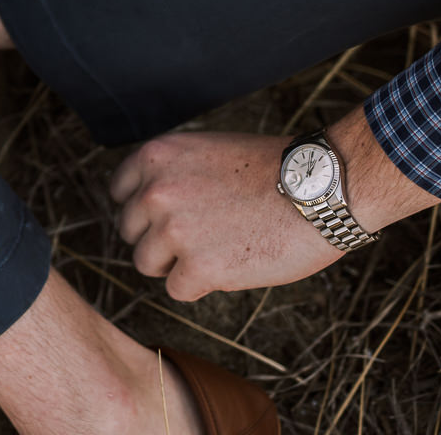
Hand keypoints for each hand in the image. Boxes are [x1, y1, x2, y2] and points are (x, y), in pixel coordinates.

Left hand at [108, 109, 438, 300]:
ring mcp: (173, 231)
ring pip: (147, 264)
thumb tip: (146, 203)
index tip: (168, 217)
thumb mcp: (206, 151)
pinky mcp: (197, 268)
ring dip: (175, 265)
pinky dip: (201, 285)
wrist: (321, 188)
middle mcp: (155, 192)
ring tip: (216, 252)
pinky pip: (177, 290)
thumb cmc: (273, 169)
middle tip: (199, 239)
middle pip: (130, 232)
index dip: (144, 210)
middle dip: (158, 239)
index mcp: (155, 157)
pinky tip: (231, 266)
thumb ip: (171, 173)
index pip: (120, 193)